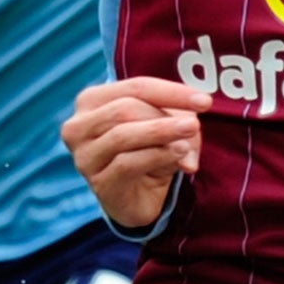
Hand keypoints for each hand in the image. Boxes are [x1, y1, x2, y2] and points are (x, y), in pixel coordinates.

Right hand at [61, 77, 209, 230]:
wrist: (139, 196)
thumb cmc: (148, 148)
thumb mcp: (164, 125)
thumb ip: (178, 117)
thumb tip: (191, 125)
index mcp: (91, 100)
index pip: (135, 87)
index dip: (172, 91)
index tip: (204, 101)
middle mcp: (79, 126)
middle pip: (126, 109)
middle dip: (165, 115)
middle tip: (195, 124)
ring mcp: (85, 157)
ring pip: (123, 135)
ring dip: (162, 133)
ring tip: (190, 136)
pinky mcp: (98, 183)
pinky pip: (127, 163)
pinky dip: (158, 156)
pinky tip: (180, 156)